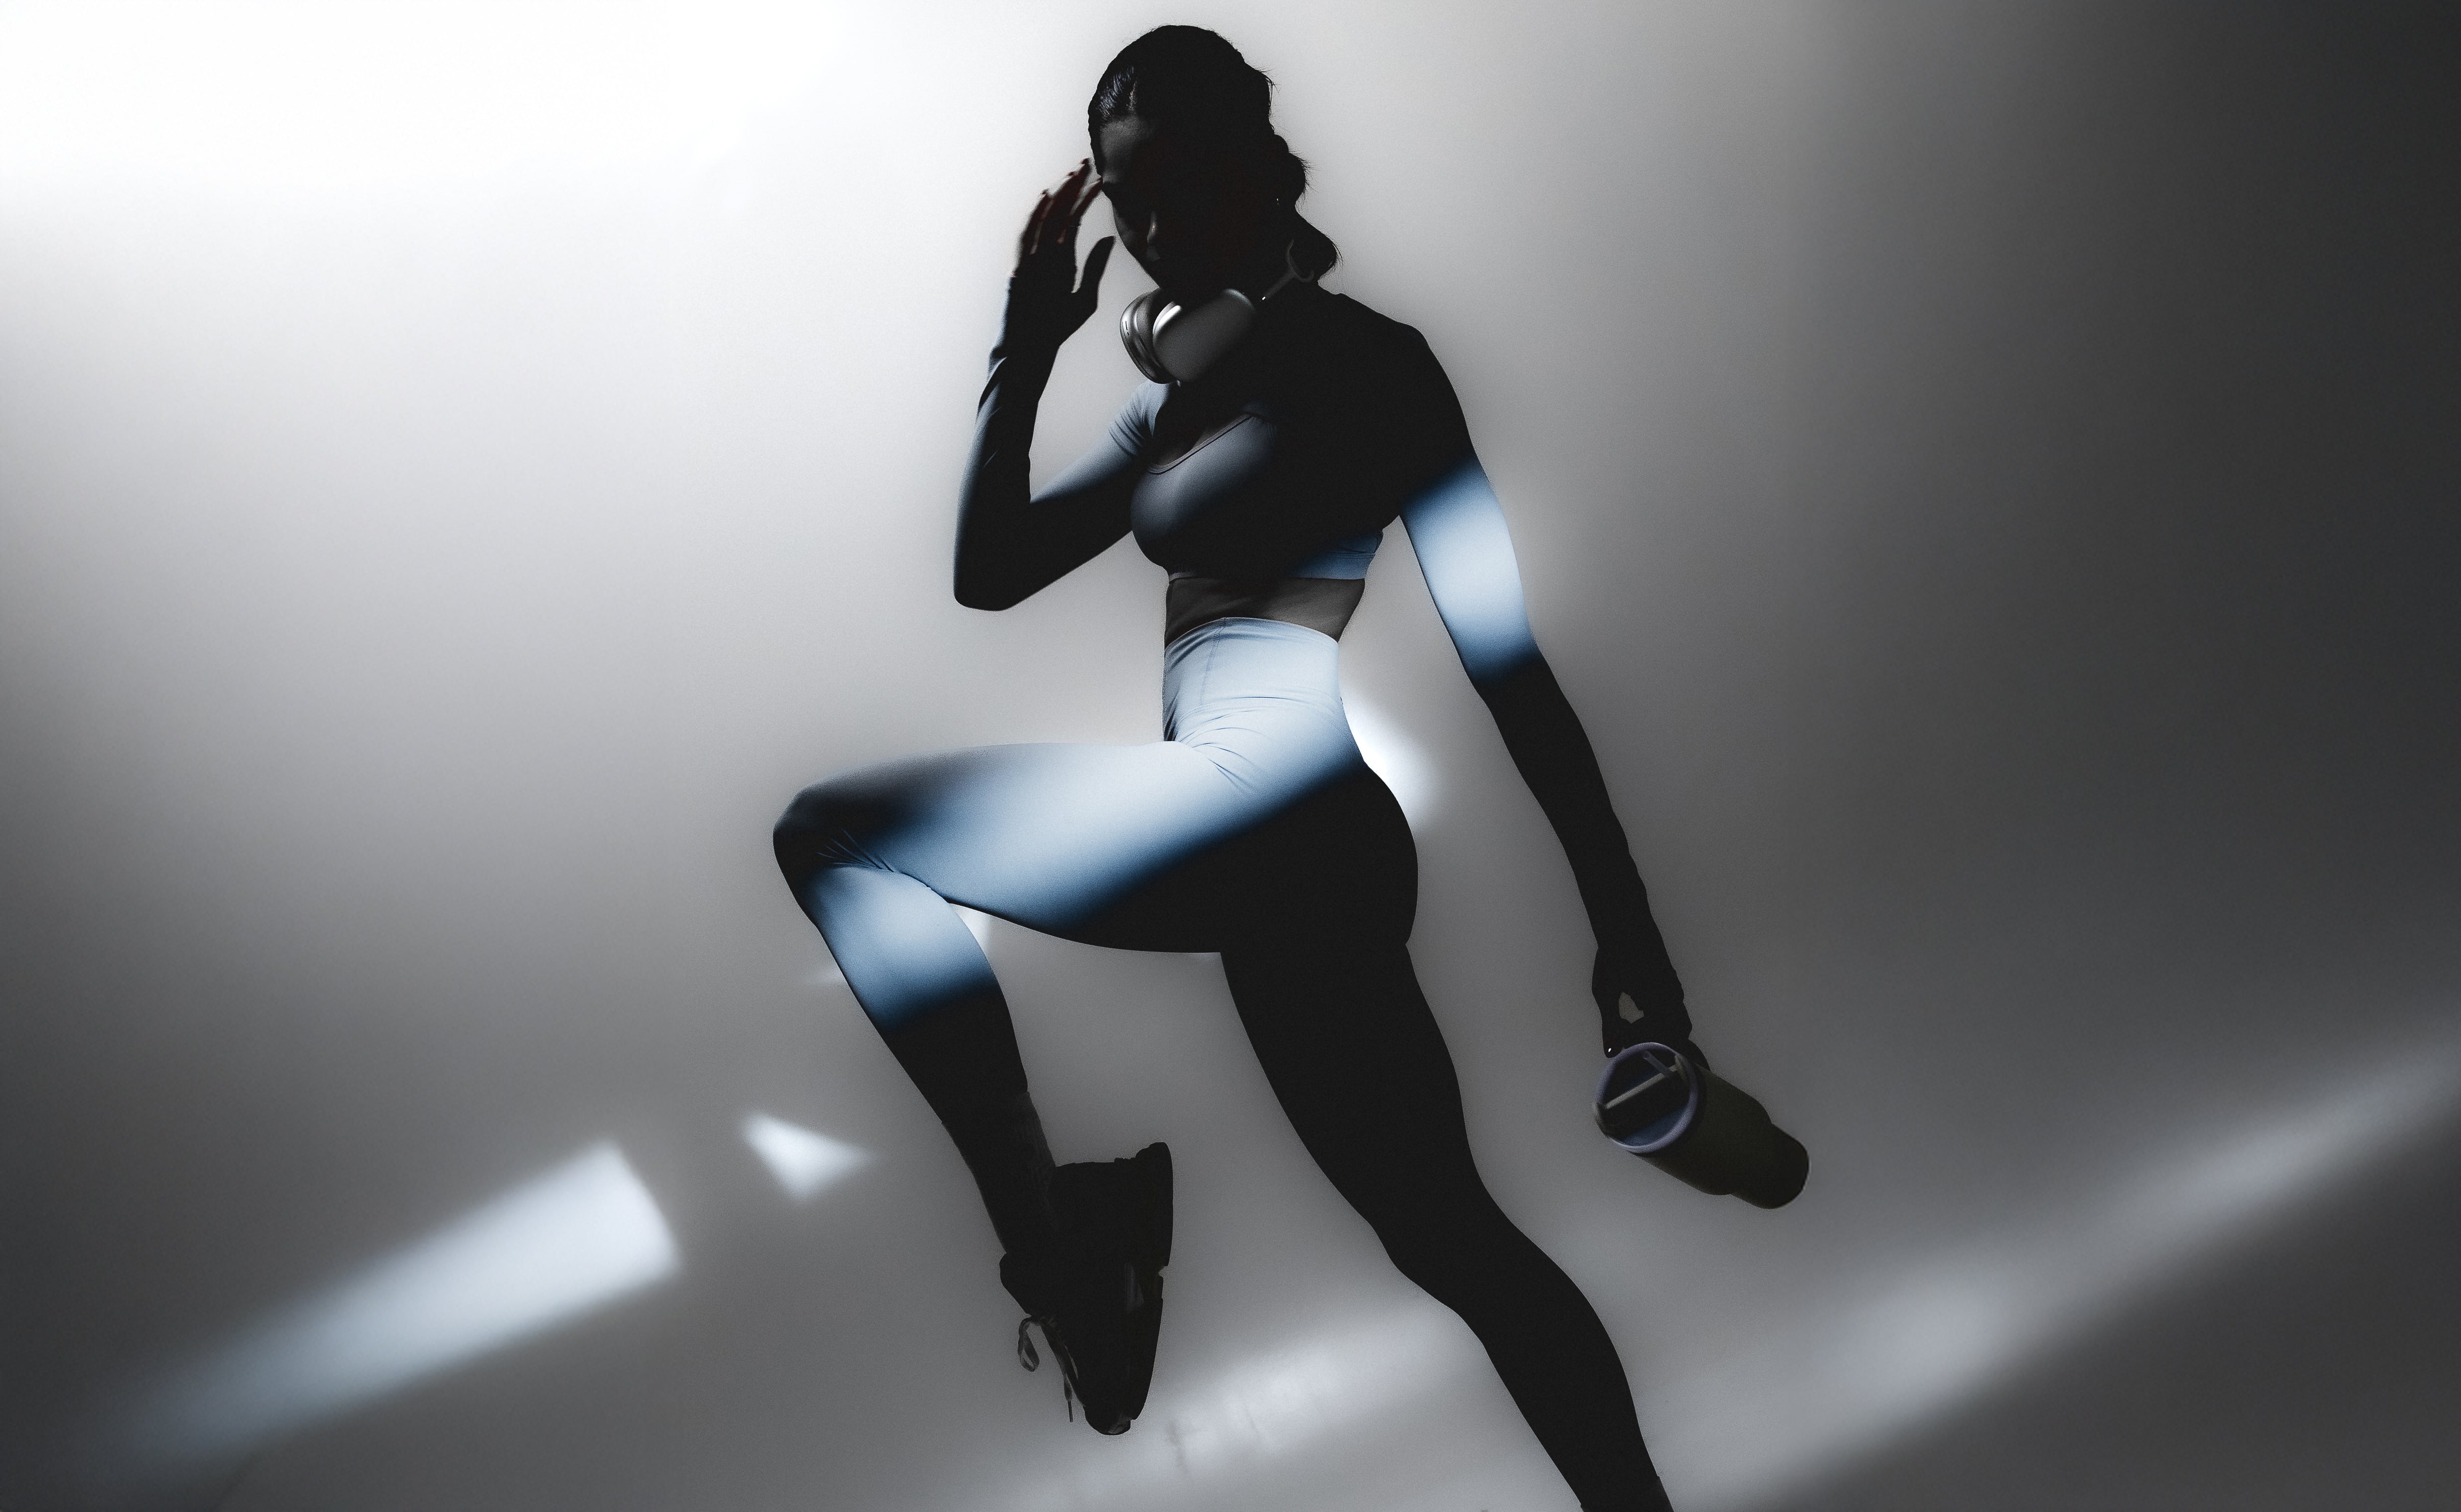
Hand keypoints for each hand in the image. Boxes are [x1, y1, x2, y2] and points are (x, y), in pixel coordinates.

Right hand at [1003, 158, 1114, 353]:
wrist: (1031, 351)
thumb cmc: (1055, 329)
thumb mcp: (1085, 299)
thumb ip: (1095, 268)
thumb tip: (1108, 238)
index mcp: (1061, 259)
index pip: (1074, 220)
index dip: (1086, 199)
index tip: (1100, 179)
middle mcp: (1045, 254)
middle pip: (1060, 212)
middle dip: (1072, 187)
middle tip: (1087, 162)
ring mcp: (1031, 259)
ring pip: (1045, 219)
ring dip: (1058, 195)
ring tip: (1073, 174)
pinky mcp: (1019, 268)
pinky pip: (1025, 237)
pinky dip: (1033, 217)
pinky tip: (1045, 197)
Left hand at [1591, 943, 1701, 1064]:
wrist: (1625, 922)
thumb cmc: (1613, 956)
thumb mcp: (1606, 993)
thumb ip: (1610, 1024)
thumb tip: (1611, 1053)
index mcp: (1661, 1002)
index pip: (1668, 1037)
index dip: (1645, 1042)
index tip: (1624, 1035)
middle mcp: (1674, 995)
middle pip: (1678, 1028)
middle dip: (1656, 1035)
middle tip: (1629, 1030)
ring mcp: (1674, 986)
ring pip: (1676, 1016)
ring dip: (1657, 1023)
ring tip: (1630, 1016)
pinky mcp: (1670, 978)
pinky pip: (1672, 1003)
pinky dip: (1657, 1011)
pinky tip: (1635, 1002)